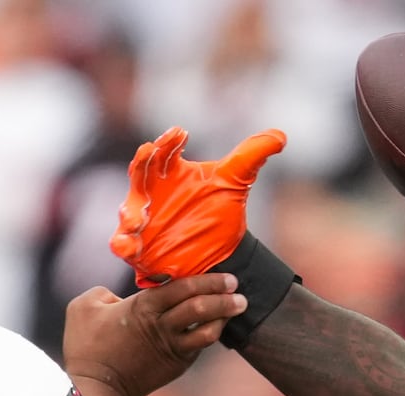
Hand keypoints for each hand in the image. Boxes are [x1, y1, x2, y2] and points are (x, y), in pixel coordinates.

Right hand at [63, 274, 246, 395]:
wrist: (94, 390)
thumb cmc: (85, 347)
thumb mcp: (84, 306)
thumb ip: (104, 292)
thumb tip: (119, 297)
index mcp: (143, 307)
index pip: (184, 288)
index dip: (207, 280)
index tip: (225, 276)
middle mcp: (162, 326)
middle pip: (201, 307)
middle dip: (223, 296)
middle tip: (237, 289)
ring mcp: (171, 349)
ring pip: (208, 331)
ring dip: (225, 317)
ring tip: (237, 307)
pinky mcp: (174, 365)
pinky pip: (198, 347)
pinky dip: (209, 334)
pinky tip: (216, 326)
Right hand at [110, 125, 285, 287]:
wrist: (220, 254)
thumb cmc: (220, 213)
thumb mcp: (236, 183)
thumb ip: (252, 157)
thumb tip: (281, 136)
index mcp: (170, 172)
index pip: (165, 151)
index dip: (169, 140)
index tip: (181, 132)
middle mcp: (151, 192)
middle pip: (140, 172)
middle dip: (142, 163)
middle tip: (148, 152)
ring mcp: (141, 219)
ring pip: (129, 210)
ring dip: (130, 210)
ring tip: (136, 215)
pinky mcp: (137, 246)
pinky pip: (124, 243)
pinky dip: (124, 243)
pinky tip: (129, 246)